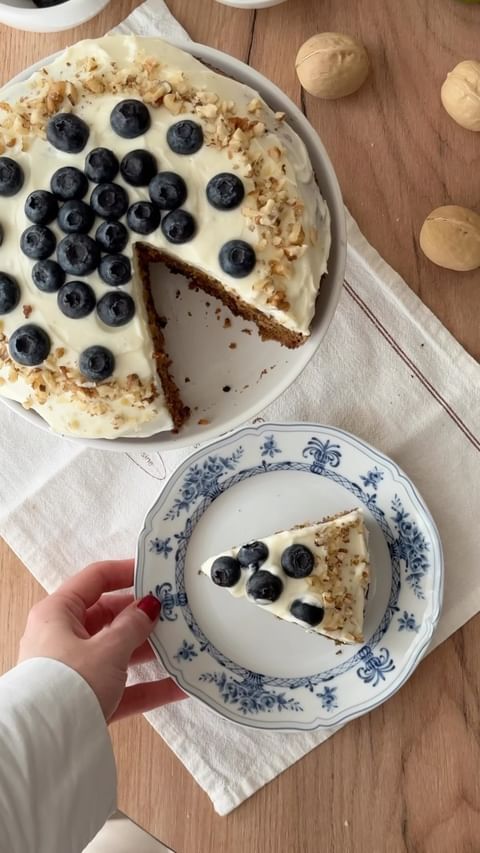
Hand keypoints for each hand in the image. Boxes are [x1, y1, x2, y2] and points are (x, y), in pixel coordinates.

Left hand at [18, 559, 184, 721]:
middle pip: (109, 616)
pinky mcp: (87, 700)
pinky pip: (122, 686)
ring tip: (181, 645)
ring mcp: (75, 671)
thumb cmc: (67, 686)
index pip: (95, 579)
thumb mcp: (107, 649)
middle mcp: (62, 638)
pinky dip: (147, 686)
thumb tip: (149, 606)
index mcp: (58, 613)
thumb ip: (133, 625)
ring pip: (117, 652)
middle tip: (174, 611)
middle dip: (142, 616)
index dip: (126, 572)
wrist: (45, 746)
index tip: (154, 571)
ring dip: (149, 651)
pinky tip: (178, 686)